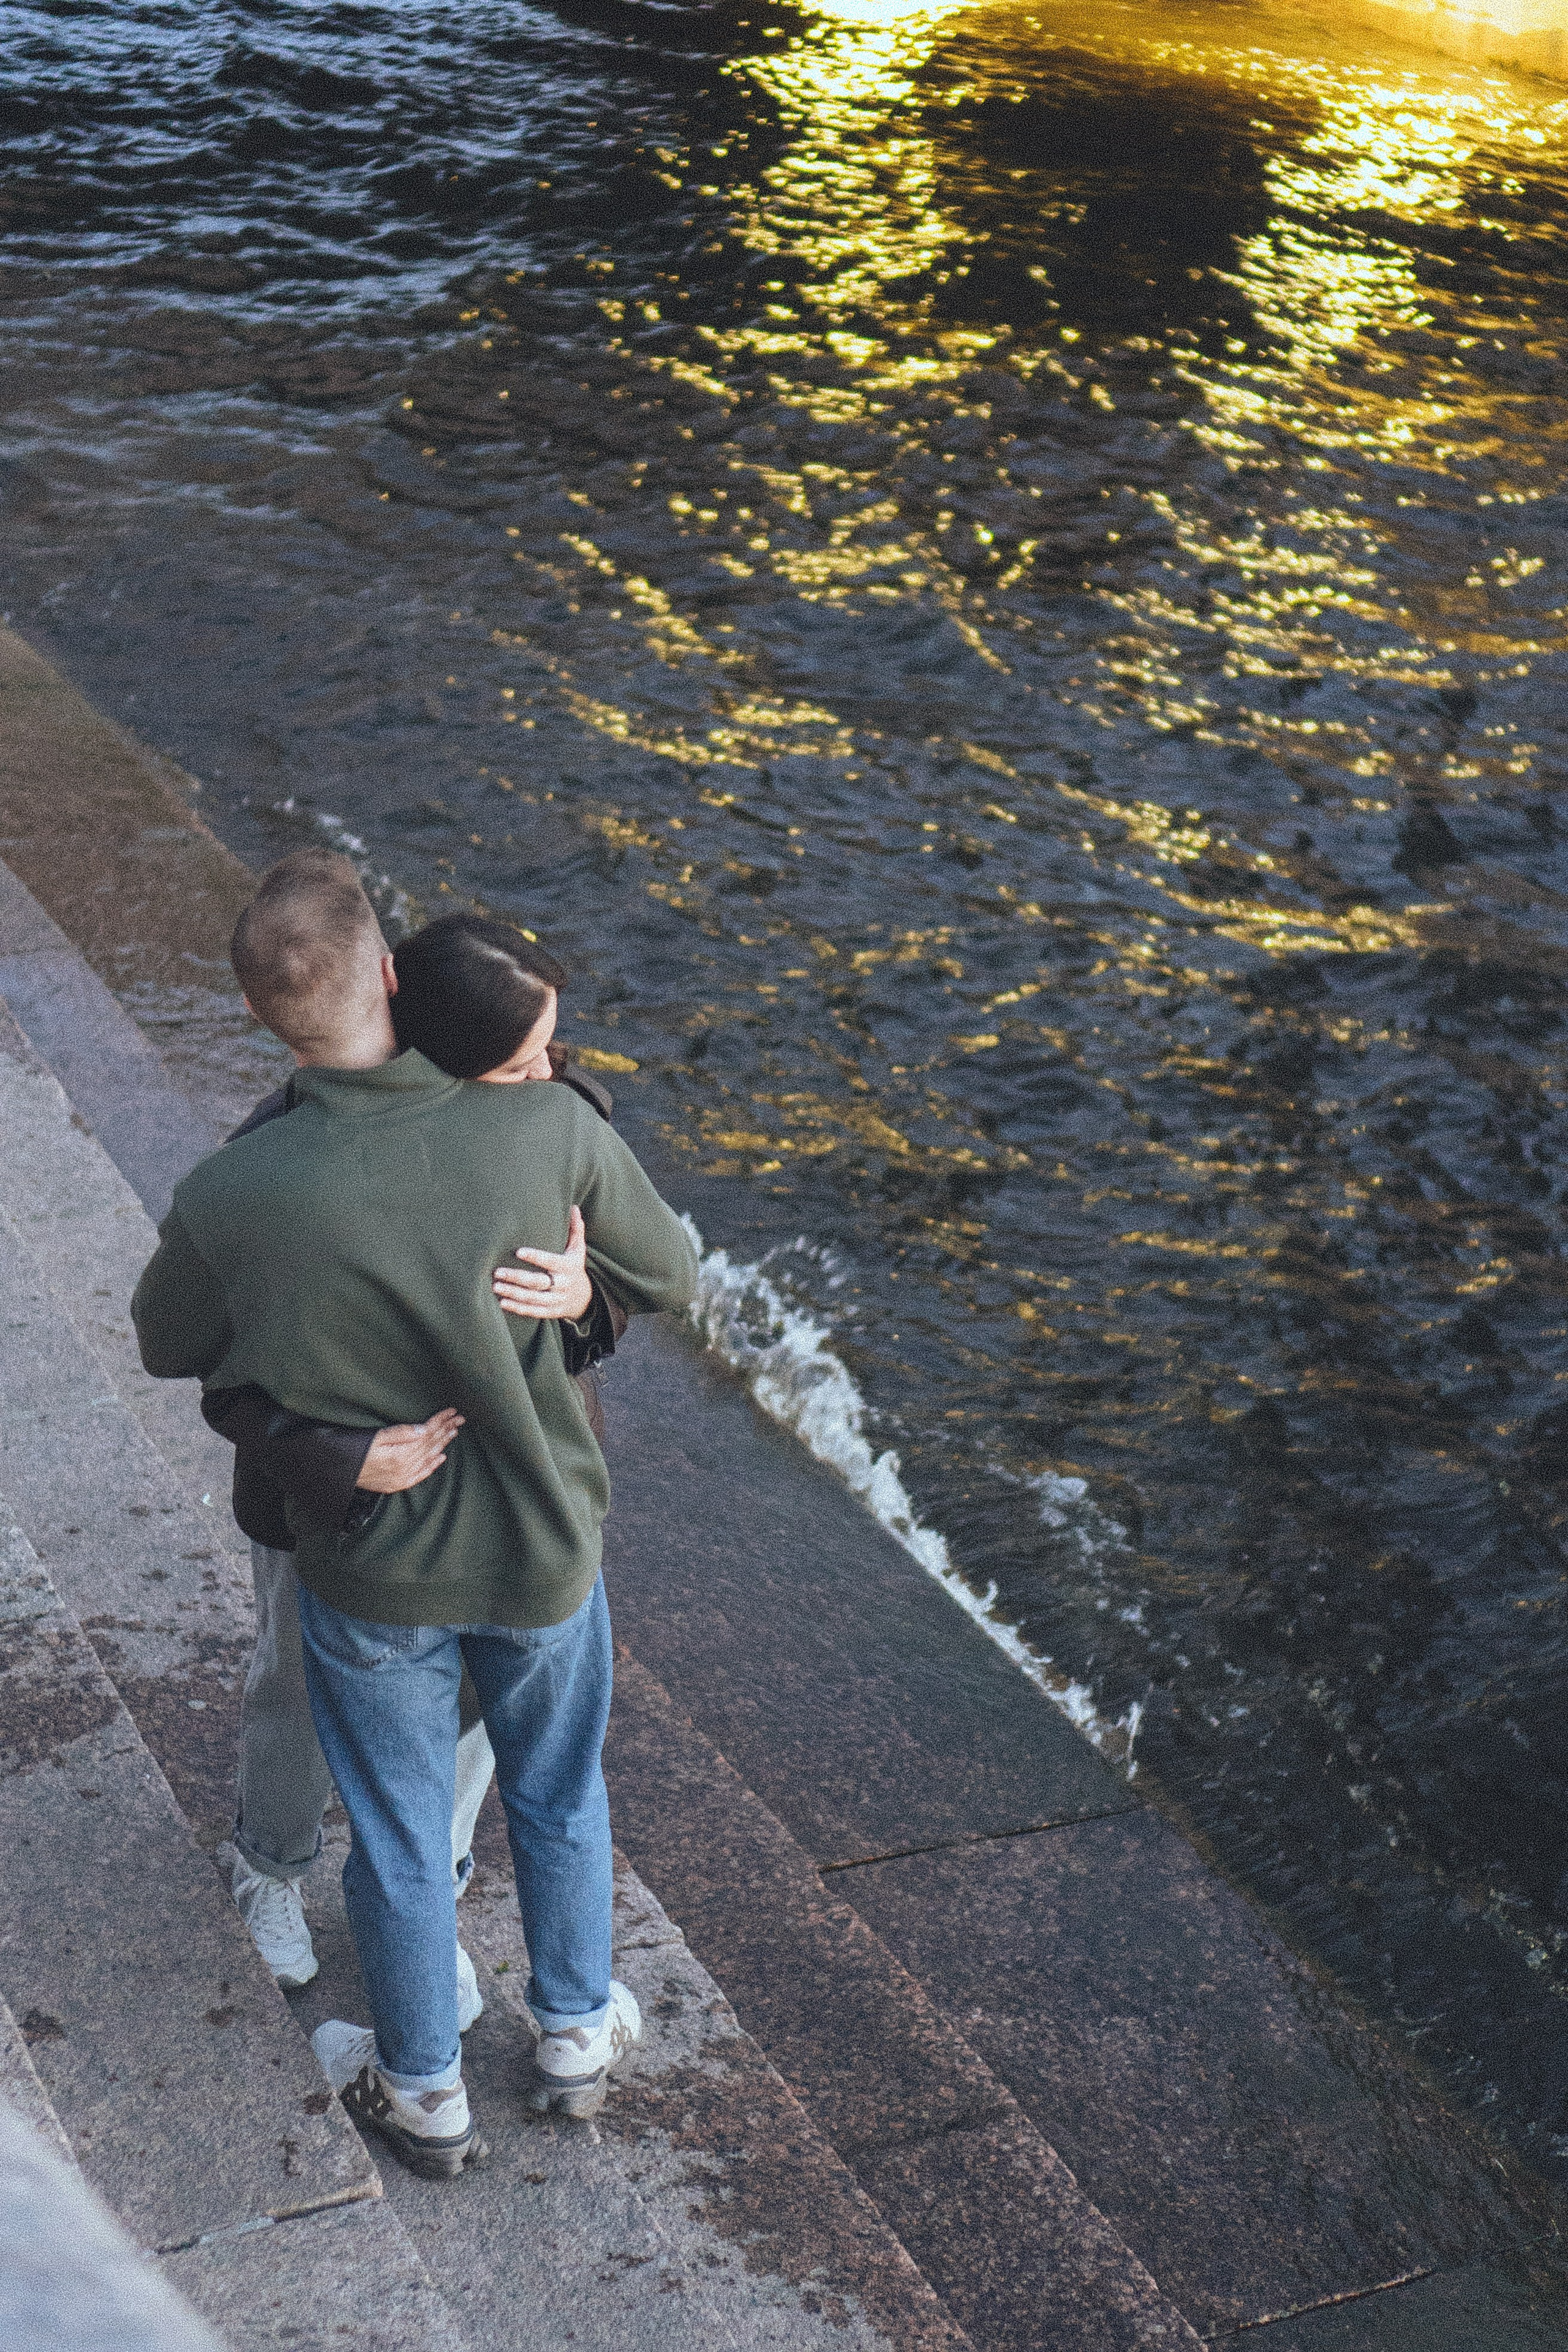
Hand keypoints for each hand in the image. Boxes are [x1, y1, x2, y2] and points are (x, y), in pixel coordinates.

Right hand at [356, 1408, 464, 1493]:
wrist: (339, 1476)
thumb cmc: (352, 1452)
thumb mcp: (374, 1437)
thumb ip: (400, 1433)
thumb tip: (424, 1429)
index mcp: (400, 1454)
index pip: (427, 1433)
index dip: (440, 1421)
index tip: (452, 1411)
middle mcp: (405, 1467)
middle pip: (431, 1444)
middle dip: (446, 1430)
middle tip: (460, 1419)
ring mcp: (402, 1477)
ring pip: (429, 1457)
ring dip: (443, 1444)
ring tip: (454, 1431)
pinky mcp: (398, 1484)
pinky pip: (421, 1475)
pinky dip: (433, 1466)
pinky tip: (442, 1457)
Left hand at [493, 1203, 592, 1321]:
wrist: (584, 1297)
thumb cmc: (574, 1266)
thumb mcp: (578, 1249)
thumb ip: (575, 1229)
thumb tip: (573, 1207)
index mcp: (568, 1267)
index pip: (550, 1261)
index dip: (535, 1257)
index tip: (518, 1252)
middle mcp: (562, 1284)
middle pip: (538, 1282)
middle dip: (517, 1277)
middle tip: (497, 1272)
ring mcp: (557, 1300)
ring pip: (533, 1298)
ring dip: (514, 1293)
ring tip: (496, 1286)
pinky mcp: (551, 1312)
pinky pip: (534, 1311)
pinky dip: (518, 1308)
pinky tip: (502, 1302)